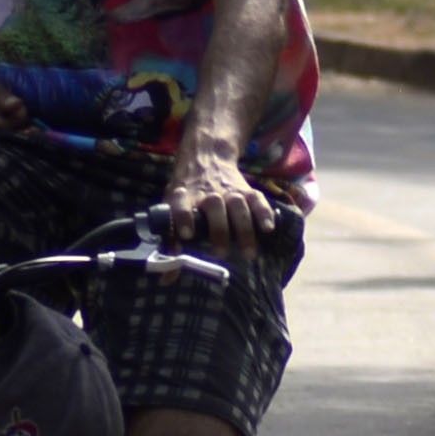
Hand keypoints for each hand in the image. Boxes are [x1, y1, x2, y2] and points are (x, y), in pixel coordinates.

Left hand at [161, 133, 273, 260]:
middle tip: (222, 253)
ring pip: (238, 206)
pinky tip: (268, 229)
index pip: (180, 206)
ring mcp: (228, 191)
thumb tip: (166, 279)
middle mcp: (206, 193)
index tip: (187, 235)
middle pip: (214, 207)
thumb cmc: (186, 192)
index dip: (183, 219)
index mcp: (182, 196)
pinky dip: (264, 213)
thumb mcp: (170, 209)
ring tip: (248, 254)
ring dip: (244, 229)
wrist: (206, 157)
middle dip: (219, 231)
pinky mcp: (246, 190)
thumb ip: (169, 243)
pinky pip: (257, 200)